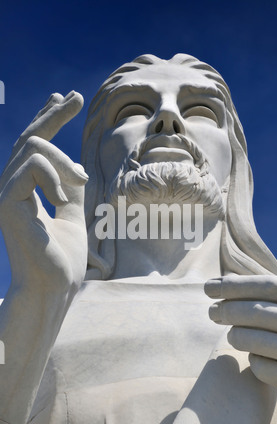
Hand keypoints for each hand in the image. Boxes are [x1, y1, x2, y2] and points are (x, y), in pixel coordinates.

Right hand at [0, 91, 87, 292]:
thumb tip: (75, 167)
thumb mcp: (73, 215)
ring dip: (62, 159)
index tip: (64, 97)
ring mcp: (4, 193)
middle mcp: (9, 188)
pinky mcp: (6, 200)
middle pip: (27, 137)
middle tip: (74, 96)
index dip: (47, 120)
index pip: (32, 147)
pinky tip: (62, 194)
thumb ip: (69, 190)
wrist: (55, 286)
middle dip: (52, 114)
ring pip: (32, 147)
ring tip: (82, 178)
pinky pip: (33, 165)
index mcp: (24, 191)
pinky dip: (55, 175)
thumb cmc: (63, 258)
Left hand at [205, 275, 276, 395]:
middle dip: (230, 310)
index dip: (236, 286)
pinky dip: (257, 362)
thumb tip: (226, 280)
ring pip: (261, 341)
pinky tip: (254, 358)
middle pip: (262, 312)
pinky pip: (268, 370)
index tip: (209, 287)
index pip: (270, 286)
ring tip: (231, 334)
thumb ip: (273, 296)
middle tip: (211, 312)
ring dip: (238, 335)